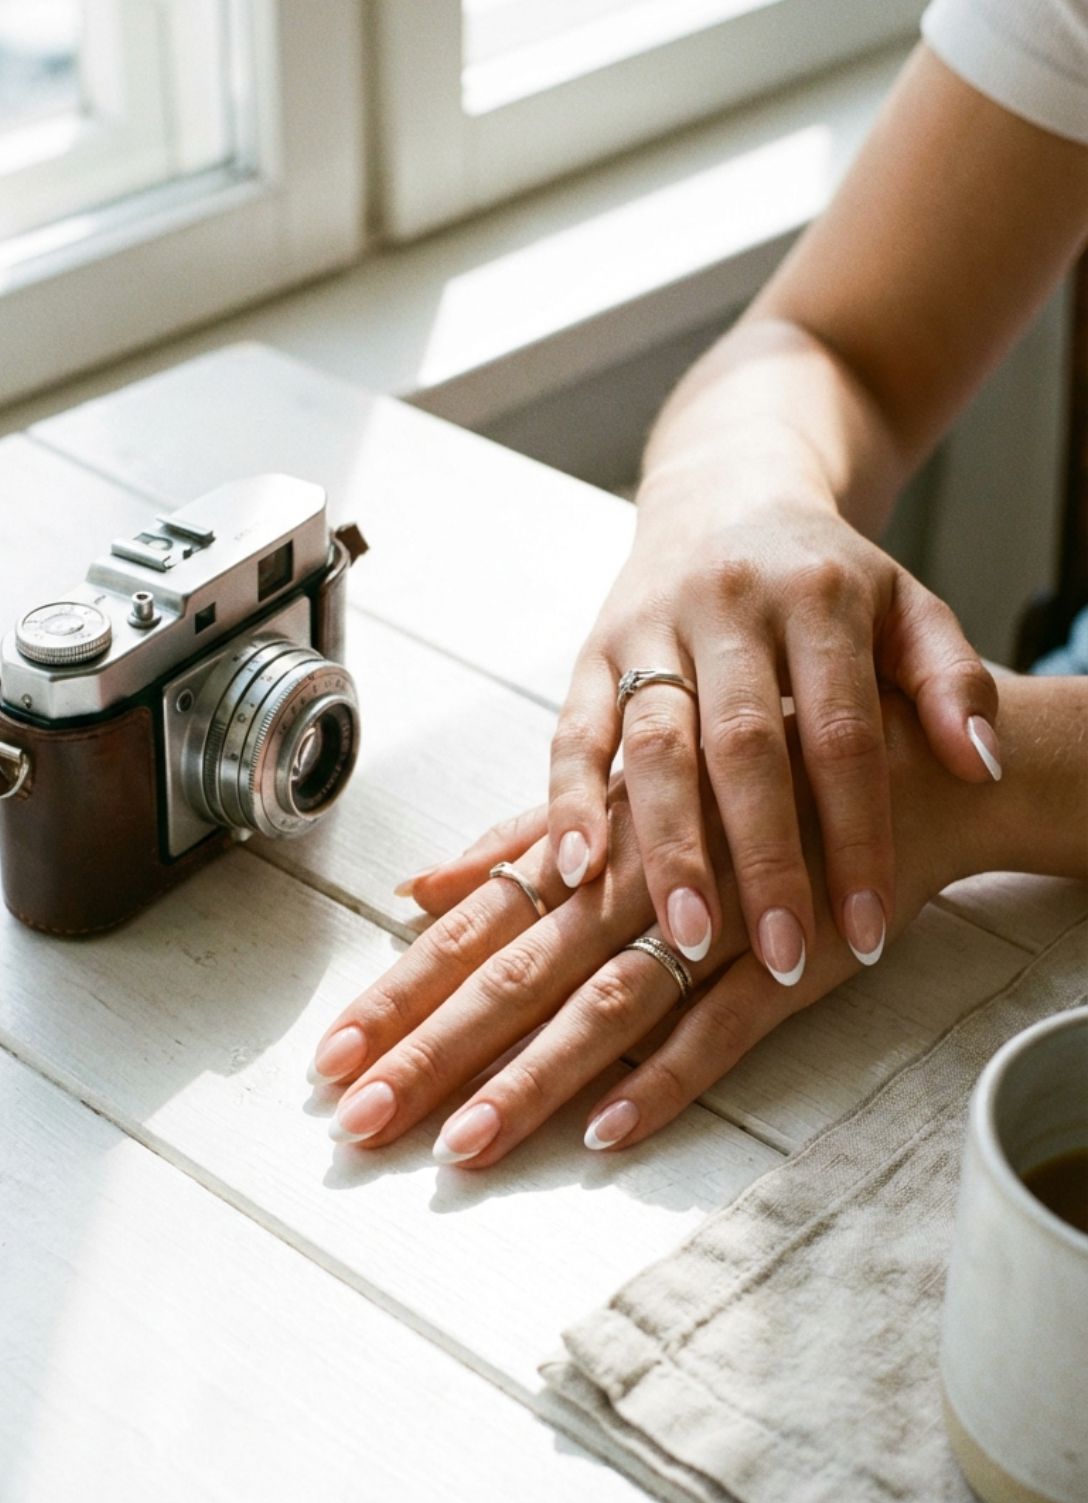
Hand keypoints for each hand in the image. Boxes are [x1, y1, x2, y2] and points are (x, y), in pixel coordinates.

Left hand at [311, 693, 981, 1166]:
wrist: (898, 764)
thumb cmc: (742, 779)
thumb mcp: (620, 803)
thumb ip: (519, 845)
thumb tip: (414, 883)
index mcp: (588, 851)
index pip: (472, 932)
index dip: (398, 993)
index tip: (328, 1057)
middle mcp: (634, 886)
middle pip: (515, 976)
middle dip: (431, 1050)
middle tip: (357, 1122)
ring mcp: (711, 927)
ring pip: (604, 1008)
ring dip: (531, 1080)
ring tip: (459, 1146)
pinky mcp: (788, 965)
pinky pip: (722, 1029)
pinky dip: (667, 1078)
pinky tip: (607, 1136)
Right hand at [548, 477, 999, 995]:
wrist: (726, 496)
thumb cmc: (826, 580)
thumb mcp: (906, 606)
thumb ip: (950, 678)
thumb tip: (982, 766)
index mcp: (819, 595)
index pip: (840, 734)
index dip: (857, 835)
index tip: (868, 932)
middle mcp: (730, 605)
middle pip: (744, 746)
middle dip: (763, 859)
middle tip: (781, 956)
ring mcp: (652, 626)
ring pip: (655, 744)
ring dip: (668, 847)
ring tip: (685, 940)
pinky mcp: (593, 648)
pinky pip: (573, 730)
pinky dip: (569, 800)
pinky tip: (576, 870)